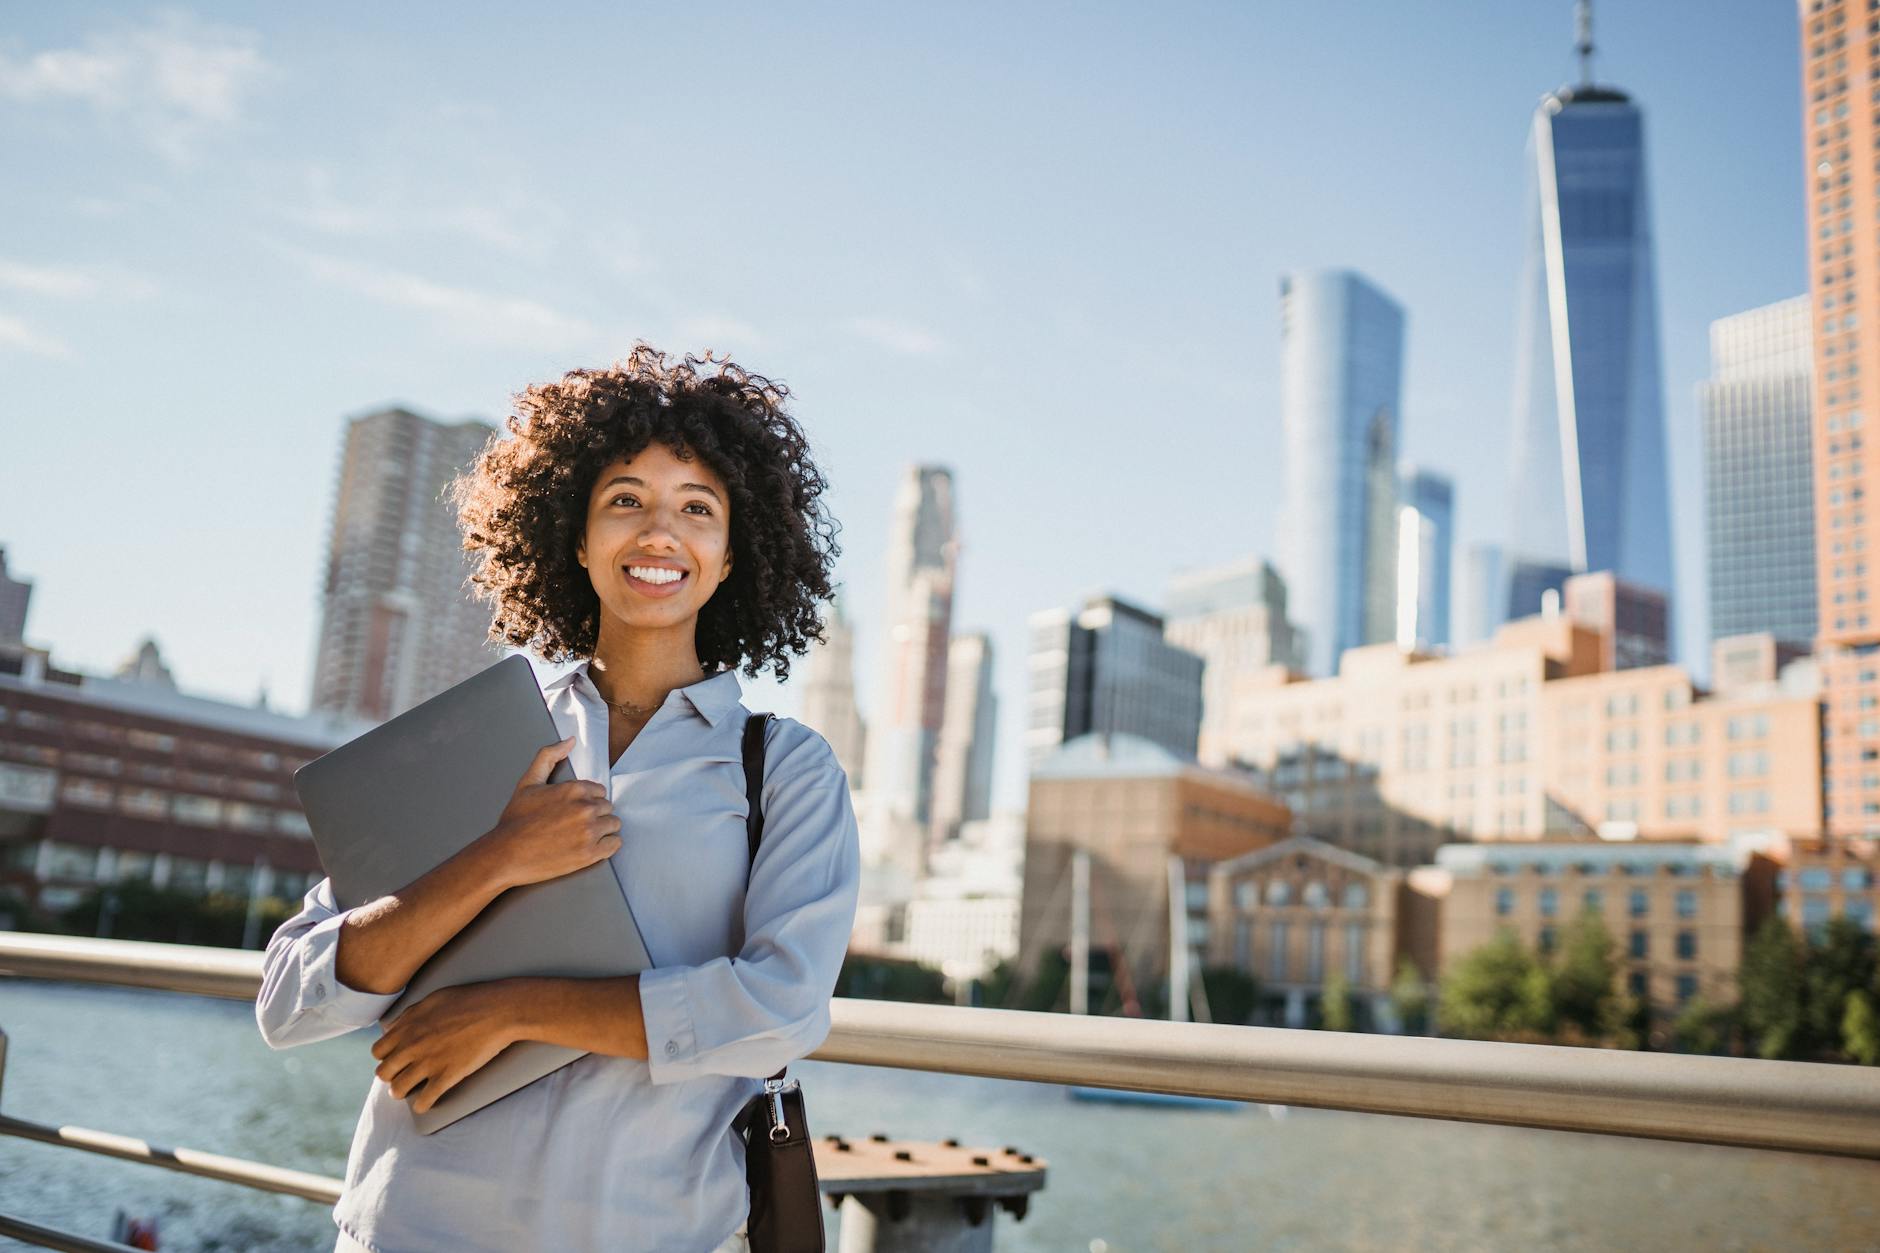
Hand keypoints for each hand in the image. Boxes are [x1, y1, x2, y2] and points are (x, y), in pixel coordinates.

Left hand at [371, 981, 519, 1113]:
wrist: (499, 1010)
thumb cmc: (470, 1000)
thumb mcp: (433, 999)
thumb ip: (410, 1015)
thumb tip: (395, 1028)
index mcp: (407, 1026)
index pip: (378, 1051)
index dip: (386, 1057)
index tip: (395, 1059)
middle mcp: (412, 1046)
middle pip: (384, 1073)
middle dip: (391, 1076)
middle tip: (402, 1075)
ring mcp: (428, 1063)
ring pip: (398, 1090)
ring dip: (401, 1092)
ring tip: (410, 1091)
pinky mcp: (447, 1076)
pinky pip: (424, 1101)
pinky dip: (422, 1105)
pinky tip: (426, 1103)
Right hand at [481, 738, 621, 890]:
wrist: (505, 854)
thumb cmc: (515, 821)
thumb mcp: (528, 782)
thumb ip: (549, 756)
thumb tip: (570, 741)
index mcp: (574, 789)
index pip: (599, 791)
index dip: (586, 801)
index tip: (574, 810)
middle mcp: (585, 809)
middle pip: (607, 808)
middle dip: (594, 815)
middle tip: (574, 825)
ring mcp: (589, 832)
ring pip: (613, 825)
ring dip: (601, 830)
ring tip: (581, 836)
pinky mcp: (590, 854)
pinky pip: (614, 845)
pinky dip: (606, 846)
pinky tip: (590, 847)